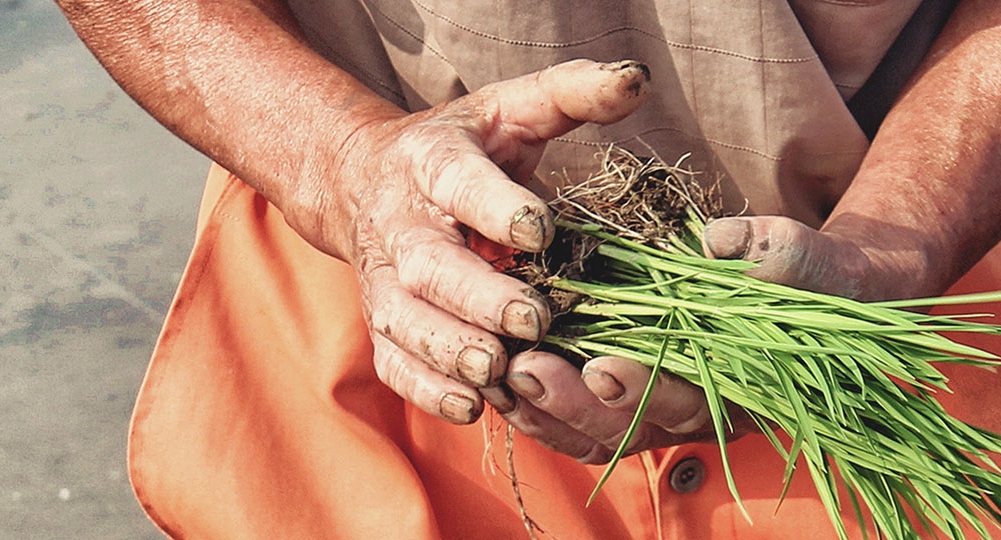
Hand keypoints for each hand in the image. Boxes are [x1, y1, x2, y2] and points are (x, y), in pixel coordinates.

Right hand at [278, 59, 652, 424]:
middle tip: (531, 319)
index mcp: (431, 161)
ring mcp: (385, 281)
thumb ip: (573, 93)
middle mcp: (400, 223)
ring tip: (496, 369)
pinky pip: (394, 363)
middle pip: (427, 265)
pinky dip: (426, 389)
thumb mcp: (513, 108)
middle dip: (476, 295)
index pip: (457, 181)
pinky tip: (470, 404)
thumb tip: (636, 82)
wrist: (365, 180)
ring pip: (405, 321)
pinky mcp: (383, 326)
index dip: (495, 206)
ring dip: (448, 349)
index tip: (541, 229)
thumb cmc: (464, 147)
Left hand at [490, 215, 912, 462]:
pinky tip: (503, 381)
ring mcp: (664, 409)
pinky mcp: (637, 394)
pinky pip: (583, 417)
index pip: (688, 401)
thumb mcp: (810, 259)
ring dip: (544, 409)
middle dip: (572, 403)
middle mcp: (700, 413)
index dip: (645, 390)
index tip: (601, 367)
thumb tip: (717, 240)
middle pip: (628, 427)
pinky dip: (543, 406)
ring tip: (500, 375)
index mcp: (745, 390)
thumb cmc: (817, 280)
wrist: (820, 299)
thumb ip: (777, 254)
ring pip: (595, 430)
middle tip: (524, 371)